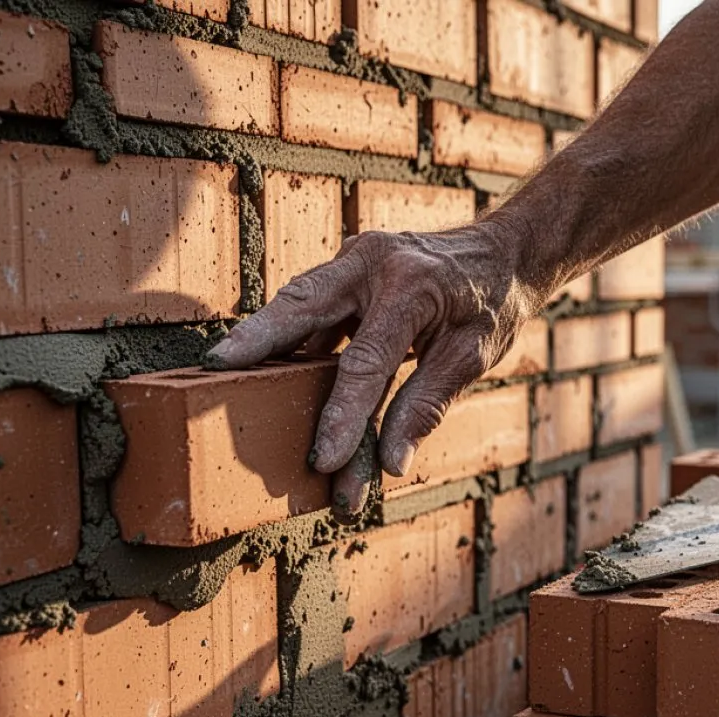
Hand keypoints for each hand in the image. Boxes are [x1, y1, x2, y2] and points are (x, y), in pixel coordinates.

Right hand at [205, 223, 538, 521]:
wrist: (503, 251)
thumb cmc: (491, 304)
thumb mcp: (473, 356)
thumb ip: (426, 405)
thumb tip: (390, 463)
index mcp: (411, 285)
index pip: (365, 361)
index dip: (342, 414)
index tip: (322, 459)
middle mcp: (373, 262)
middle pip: (303, 305)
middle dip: (257, 340)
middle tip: (216, 370)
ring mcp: (354, 259)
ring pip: (296, 300)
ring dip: (262, 338)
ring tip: (222, 371)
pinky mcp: (345, 268)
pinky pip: (308, 304)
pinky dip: (286, 335)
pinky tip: (263, 367)